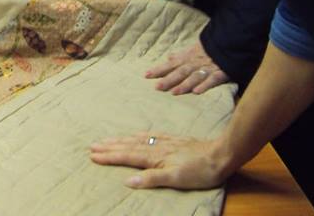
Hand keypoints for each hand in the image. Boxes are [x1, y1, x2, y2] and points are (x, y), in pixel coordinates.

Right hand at [90, 132, 230, 189]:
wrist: (220, 155)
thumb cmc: (199, 171)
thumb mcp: (176, 179)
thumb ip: (151, 178)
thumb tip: (128, 180)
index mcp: (154, 156)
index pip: (127, 156)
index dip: (110, 156)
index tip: (93, 155)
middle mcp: (156, 146)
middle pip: (129, 145)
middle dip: (110, 146)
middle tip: (92, 145)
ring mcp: (165, 141)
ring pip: (137, 139)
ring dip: (120, 139)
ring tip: (107, 139)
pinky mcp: (173, 140)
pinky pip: (150, 135)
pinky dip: (138, 135)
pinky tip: (136, 134)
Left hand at [146, 41, 230, 94]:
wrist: (230, 42)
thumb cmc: (211, 47)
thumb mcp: (194, 48)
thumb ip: (182, 55)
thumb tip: (169, 57)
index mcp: (188, 57)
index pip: (171, 64)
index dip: (159, 69)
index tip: (146, 75)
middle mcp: (196, 63)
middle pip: (180, 72)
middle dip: (169, 79)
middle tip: (157, 87)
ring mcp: (208, 68)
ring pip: (195, 77)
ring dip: (184, 84)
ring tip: (173, 92)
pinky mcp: (221, 73)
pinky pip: (212, 79)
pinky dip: (205, 85)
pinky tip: (197, 92)